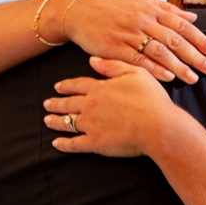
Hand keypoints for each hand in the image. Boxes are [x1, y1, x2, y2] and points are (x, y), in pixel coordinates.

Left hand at [44, 57, 177, 158]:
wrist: (158, 126)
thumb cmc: (151, 99)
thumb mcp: (135, 73)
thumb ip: (112, 66)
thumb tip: (92, 60)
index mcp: (100, 88)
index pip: (77, 85)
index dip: (66, 86)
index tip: (58, 87)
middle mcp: (90, 106)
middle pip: (68, 103)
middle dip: (56, 103)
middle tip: (47, 104)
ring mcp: (90, 125)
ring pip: (67, 123)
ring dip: (55, 121)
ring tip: (47, 120)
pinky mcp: (94, 143)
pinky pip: (74, 144)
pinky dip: (63, 144)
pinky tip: (56, 144)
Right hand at [60, 0, 205, 83]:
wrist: (81, 13)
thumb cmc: (113, 9)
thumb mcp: (140, 2)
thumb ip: (167, 10)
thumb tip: (193, 18)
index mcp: (151, 8)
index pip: (181, 24)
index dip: (199, 39)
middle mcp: (142, 20)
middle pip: (174, 39)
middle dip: (194, 56)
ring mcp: (128, 34)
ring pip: (159, 51)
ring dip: (178, 66)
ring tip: (193, 78)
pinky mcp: (115, 48)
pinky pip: (138, 60)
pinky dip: (155, 69)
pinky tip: (168, 77)